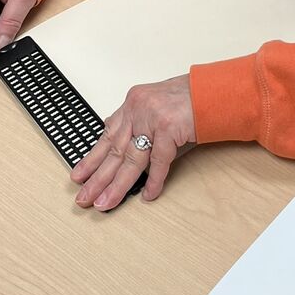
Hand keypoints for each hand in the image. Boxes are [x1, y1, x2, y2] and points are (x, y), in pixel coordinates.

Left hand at [72, 75, 195, 210]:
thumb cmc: (191, 100)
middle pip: (114, 150)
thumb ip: (142, 127)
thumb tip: (127, 153)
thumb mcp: (158, 109)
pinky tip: (148, 195)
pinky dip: (154, 180)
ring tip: (105, 203)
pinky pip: (158, 161)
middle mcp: (138, 109)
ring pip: (130, 159)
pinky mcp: (169, 127)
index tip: (79, 176)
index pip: (107, 136)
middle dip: (97, 178)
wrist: (215, 91)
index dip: (92, 158)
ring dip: (116, 185)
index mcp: (132, 104)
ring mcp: (152, 118)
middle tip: (84, 198)